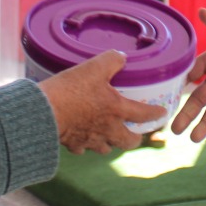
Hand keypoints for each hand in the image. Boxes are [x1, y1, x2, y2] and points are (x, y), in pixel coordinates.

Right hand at [39, 50, 164, 154]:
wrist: (43, 112)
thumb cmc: (70, 90)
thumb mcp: (92, 67)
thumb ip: (111, 60)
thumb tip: (121, 57)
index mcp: (117, 110)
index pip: (143, 114)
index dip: (155, 113)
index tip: (162, 113)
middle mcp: (108, 130)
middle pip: (128, 142)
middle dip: (134, 138)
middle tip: (135, 134)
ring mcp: (90, 140)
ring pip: (106, 148)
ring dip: (110, 142)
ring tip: (108, 135)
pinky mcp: (73, 145)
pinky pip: (83, 148)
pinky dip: (84, 144)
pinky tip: (81, 138)